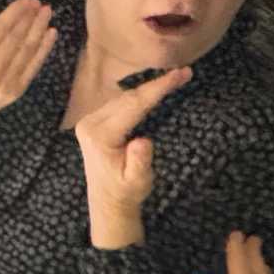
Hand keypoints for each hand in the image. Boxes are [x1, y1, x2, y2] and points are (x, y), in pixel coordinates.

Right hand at [0, 0, 57, 148]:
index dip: (13, 15)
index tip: (25, 1)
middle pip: (14, 40)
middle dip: (28, 18)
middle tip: (38, 2)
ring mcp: (4, 85)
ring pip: (26, 52)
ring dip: (39, 29)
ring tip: (46, 12)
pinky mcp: (15, 92)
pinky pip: (33, 67)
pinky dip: (44, 49)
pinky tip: (51, 33)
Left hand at [73, 65, 190, 246]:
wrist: (107, 200)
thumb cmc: (125, 192)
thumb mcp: (137, 181)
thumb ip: (139, 161)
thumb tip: (143, 141)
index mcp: (100, 135)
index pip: (133, 106)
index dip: (157, 89)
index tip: (179, 75)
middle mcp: (90, 124)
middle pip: (128, 98)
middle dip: (157, 85)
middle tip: (184, 73)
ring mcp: (89, 121)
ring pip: (124, 98)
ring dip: (149, 88)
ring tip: (175, 77)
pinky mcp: (94, 122)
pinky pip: (119, 103)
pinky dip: (139, 96)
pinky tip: (155, 89)